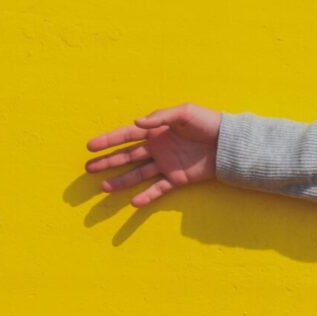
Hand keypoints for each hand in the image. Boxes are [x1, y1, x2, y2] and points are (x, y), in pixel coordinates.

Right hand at [86, 103, 223, 207]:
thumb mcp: (184, 113)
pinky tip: (133, 202)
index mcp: (157, 131)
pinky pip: (158, 189)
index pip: (127, 136)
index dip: (109, 140)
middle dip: (107, 162)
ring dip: (121, 181)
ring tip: (103, 187)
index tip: (90, 146)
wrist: (228, 143)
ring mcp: (166, 164)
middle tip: (88, 168)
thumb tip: (136, 123)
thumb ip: (160, 118)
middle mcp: (157, 148)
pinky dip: (146, 196)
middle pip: (127, 156)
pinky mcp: (177, 179)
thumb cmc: (207, 123)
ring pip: (138, 174)